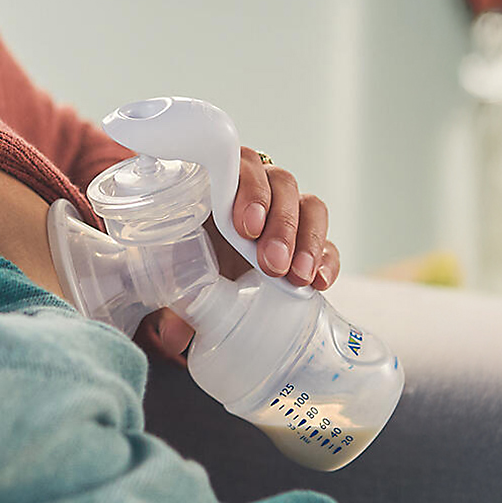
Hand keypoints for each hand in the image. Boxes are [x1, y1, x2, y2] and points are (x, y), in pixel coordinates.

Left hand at [136, 147, 339, 363]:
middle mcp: (260, 189)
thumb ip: (175, 295)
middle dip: (280, 225)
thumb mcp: (177, 270)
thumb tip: (173, 336)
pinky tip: (320, 282)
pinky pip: (328, 242)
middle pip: (282, 185)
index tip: (246, 227)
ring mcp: (289, 213)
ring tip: (298, 277)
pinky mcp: (309, 242)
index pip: (242, 166)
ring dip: (307, 241)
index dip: (249, 190)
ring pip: (310, 208)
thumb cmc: (188, 257)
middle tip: (271, 263)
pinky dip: (327, 259)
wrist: (210, 274)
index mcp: (222, 182)